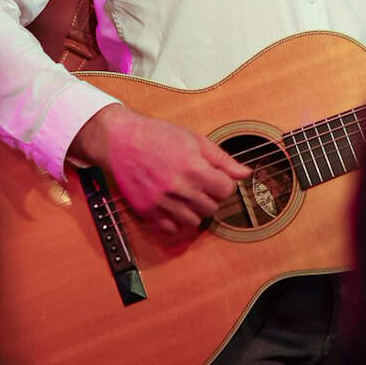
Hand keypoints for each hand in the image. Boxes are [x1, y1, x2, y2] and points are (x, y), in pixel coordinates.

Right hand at [70, 104, 249, 243]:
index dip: (224, 184)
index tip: (217, 179)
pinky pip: (171, 229)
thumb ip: (222, 159)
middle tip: (202, 186)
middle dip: (211, 197)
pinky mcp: (146, 211)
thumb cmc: (158, 135)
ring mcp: (161, 202)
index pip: (225, 190)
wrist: (120, 140)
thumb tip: (245, 173)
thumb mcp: (195, 140)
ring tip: (188, 196)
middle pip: (211, 208)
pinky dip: (177, 221)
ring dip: (195, 211)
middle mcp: (178, 188)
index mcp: (193, 168)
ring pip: (193, 222)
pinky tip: (175, 206)